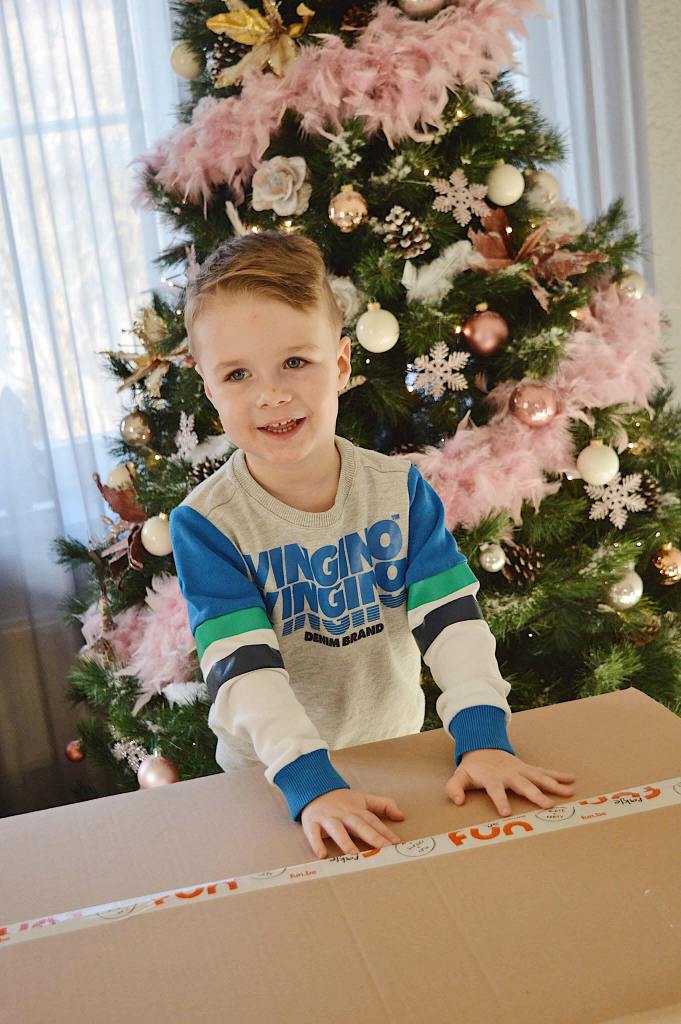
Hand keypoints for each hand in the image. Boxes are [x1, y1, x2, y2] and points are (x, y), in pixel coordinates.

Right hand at [300, 788, 405, 859]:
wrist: (314, 788)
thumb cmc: (342, 800)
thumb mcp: (364, 799)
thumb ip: (384, 806)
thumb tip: (402, 816)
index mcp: (357, 810)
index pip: (373, 821)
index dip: (385, 831)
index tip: (396, 843)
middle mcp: (343, 814)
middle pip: (359, 825)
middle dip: (371, 836)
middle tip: (383, 849)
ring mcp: (327, 818)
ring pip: (337, 830)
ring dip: (345, 841)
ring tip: (353, 854)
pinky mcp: (311, 823)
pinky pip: (313, 834)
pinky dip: (317, 843)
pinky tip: (322, 855)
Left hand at [446, 749, 575, 816]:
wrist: (482, 748)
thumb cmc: (472, 768)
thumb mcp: (459, 777)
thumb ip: (454, 788)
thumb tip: (457, 801)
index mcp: (492, 778)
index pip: (495, 791)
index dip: (500, 801)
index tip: (507, 813)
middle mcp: (509, 774)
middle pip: (523, 785)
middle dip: (535, 795)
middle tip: (548, 806)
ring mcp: (520, 770)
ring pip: (539, 777)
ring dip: (554, 785)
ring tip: (569, 792)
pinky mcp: (528, 769)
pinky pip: (544, 772)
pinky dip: (558, 775)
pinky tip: (572, 780)